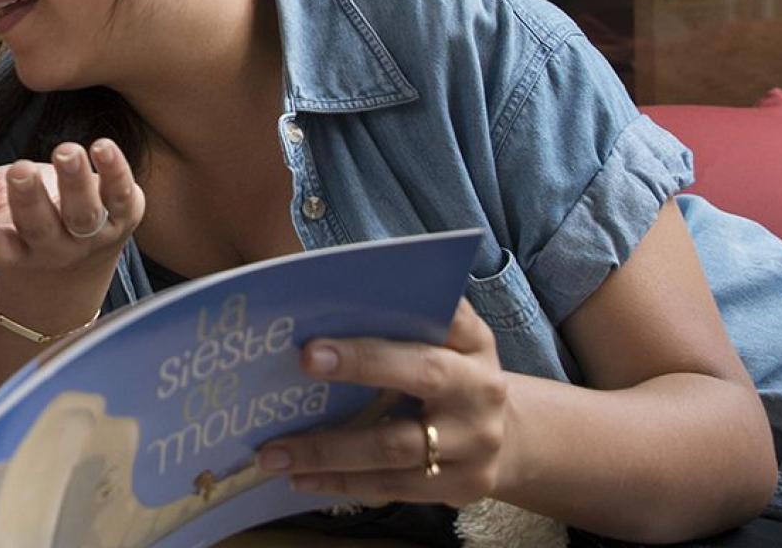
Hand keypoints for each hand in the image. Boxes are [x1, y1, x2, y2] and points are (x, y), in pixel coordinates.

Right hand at [0, 139, 144, 277]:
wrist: (80, 249)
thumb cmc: (19, 217)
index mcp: (13, 250)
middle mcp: (52, 250)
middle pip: (40, 229)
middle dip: (30, 201)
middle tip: (21, 170)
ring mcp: (91, 236)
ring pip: (84, 215)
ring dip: (75, 183)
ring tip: (66, 151)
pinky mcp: (124, 216)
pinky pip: (122, 195)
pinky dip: (115, 171)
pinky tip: (102, 147)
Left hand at [255, 300, 512, 506]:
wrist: (509, 438)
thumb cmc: (452, 375)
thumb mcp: (446, 341)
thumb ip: (405, 319)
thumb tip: (329, 293)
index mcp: (473, 344)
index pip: (434, 321)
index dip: (381, 327)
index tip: (315, 343)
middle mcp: (480, 391)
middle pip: (420, 376)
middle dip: (358, 369)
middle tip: (300, 368)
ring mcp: (474, 446)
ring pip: (392, 449)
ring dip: (327, 452)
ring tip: (273, 454)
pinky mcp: (461, 487)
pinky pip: (391, 488)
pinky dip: (340, 483)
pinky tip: (299, 478)